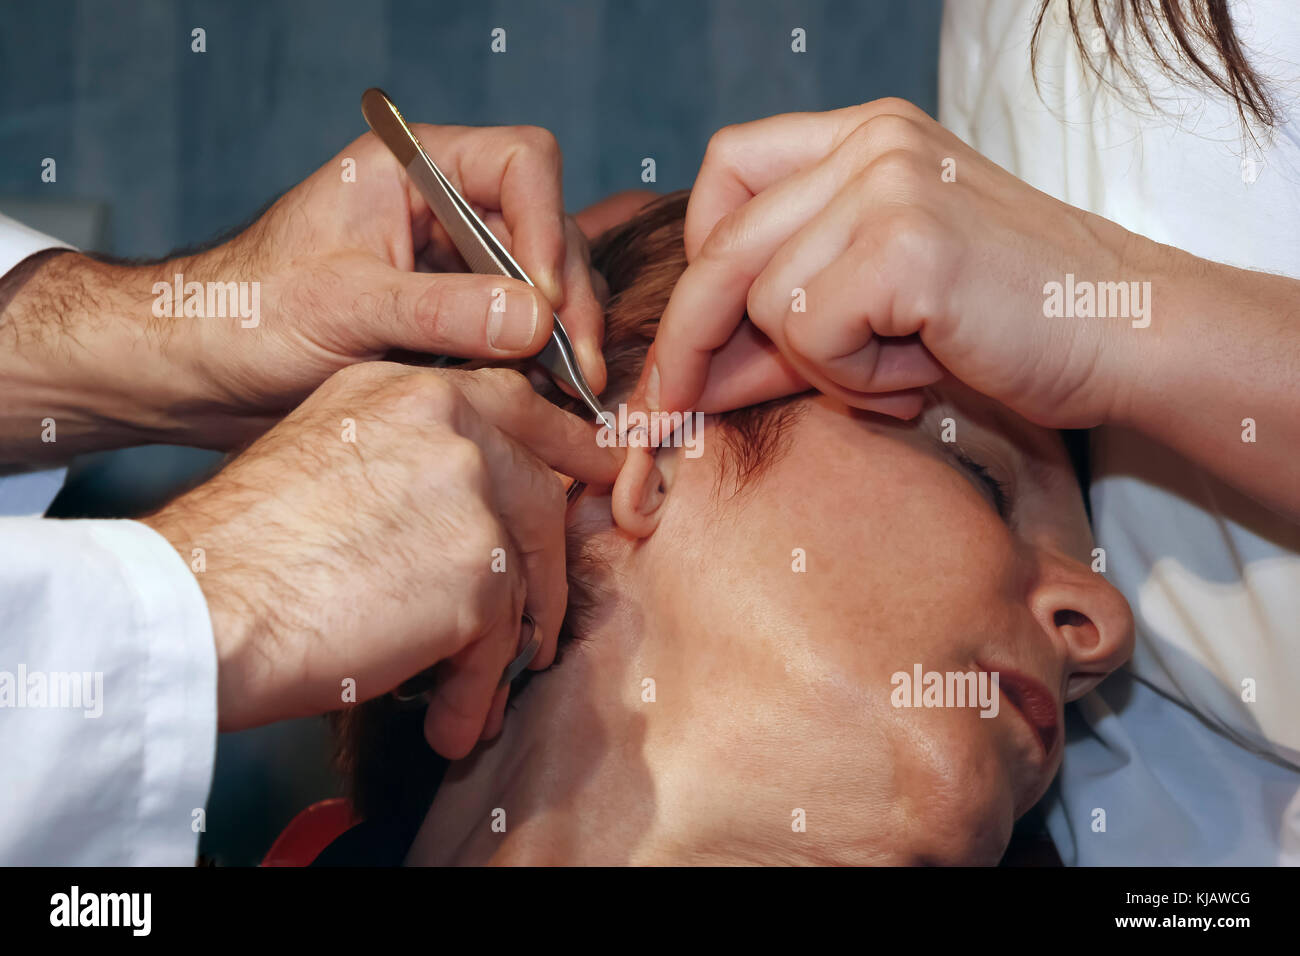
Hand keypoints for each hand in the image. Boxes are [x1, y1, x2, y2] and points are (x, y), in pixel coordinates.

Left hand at [0, 124, 605, 459]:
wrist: (201, 372)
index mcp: (412, 170)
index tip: (545, 302)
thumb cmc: (245, 315)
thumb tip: (538, 320)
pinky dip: (537, 364)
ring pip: (544, 286)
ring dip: (561, 338)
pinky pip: (518, 331)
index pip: (521, 164)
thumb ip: (439, 310)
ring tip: (570, 395)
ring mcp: (453, 266)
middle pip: (549, 231)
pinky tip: (546, 401)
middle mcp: (442, 210)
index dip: (549, 227)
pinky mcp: (453, 318)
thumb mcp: (342, 307)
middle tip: (578, 370)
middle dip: (569, 300)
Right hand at [142, 363, 620, 757]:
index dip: (563, 455)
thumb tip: (483, 522)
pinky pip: (499, 641)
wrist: (199, 603)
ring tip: (470, 695)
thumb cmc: (244, 549)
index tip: (590, 486)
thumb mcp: (330, 461)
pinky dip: (474, 688)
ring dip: (501, 650)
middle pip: (538, 495)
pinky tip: (447, 717)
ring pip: (521, 579)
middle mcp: (450, 419)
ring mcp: (470, 489)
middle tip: (538, 626)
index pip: (517, 409)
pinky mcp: (478, 568)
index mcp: (408, 386)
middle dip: (546, 571)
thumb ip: (413, 467)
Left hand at [641, 99, 1155, 428]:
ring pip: (763, 300)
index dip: (694, 261)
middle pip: (723, 244)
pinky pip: (810, 331)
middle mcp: (872, 142)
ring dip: (817, 367)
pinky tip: (919, 376)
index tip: (683, 342)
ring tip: (898, 376)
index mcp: (866, 138)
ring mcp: (890, 183)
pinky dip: (853, 380)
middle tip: (668, 413)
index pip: (728, 172)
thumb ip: (783, 324)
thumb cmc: (1007, 327)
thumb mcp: (878, 311)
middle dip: (687, 342)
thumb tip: (680, 380)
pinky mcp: (907, 240)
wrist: (1127, 337)